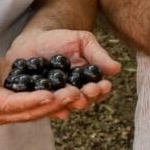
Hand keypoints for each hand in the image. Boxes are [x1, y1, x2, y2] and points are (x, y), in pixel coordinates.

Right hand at [0, 43, 83, 124]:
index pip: (10, 104)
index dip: (31, 100)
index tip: (50, 94)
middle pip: (28, 111)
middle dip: (52, 104)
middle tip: (74, 94)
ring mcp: (9, 112)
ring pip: (37, 110)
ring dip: (59, 103)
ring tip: (80, 93)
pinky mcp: (19, 105)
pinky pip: (39, 104)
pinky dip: (56, 100)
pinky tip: (75, 92)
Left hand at [5, 30, 121, 117]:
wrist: (32, 40)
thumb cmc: (59, 39)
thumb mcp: (82, 41)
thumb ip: (98, 55)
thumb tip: (117, 68)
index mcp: (86, 82)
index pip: (98, 90)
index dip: (101, 89)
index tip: (102, 85)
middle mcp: (73, 94)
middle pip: (84, 102)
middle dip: (87, 98)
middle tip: (87, 92)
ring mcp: (56, 99)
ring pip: (66, 107)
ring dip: (71, 104)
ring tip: (73, 97)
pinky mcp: (39, 102)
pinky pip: (45, 108)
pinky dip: (52, 110)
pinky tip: (58, 110)